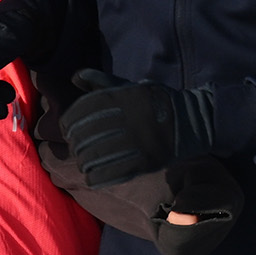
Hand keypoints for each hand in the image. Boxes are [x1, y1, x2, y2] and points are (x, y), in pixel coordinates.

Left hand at [61, 70, 213, 186]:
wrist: (188, 121)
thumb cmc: (153, 102)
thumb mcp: (128, 86)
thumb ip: (101, 81)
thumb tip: (74, 76)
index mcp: (121, 99)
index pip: (82, 112)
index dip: (68, 123)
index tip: (67, 129)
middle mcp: (126, 119)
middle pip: (85, 137)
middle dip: (76, 145)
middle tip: (77, 149)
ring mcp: (136, 142)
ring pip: (95, 157)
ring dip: (85, 163)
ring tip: (85, 164)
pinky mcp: (144, 161)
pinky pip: (111, 174)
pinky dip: (96, 178)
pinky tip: (92, 178)